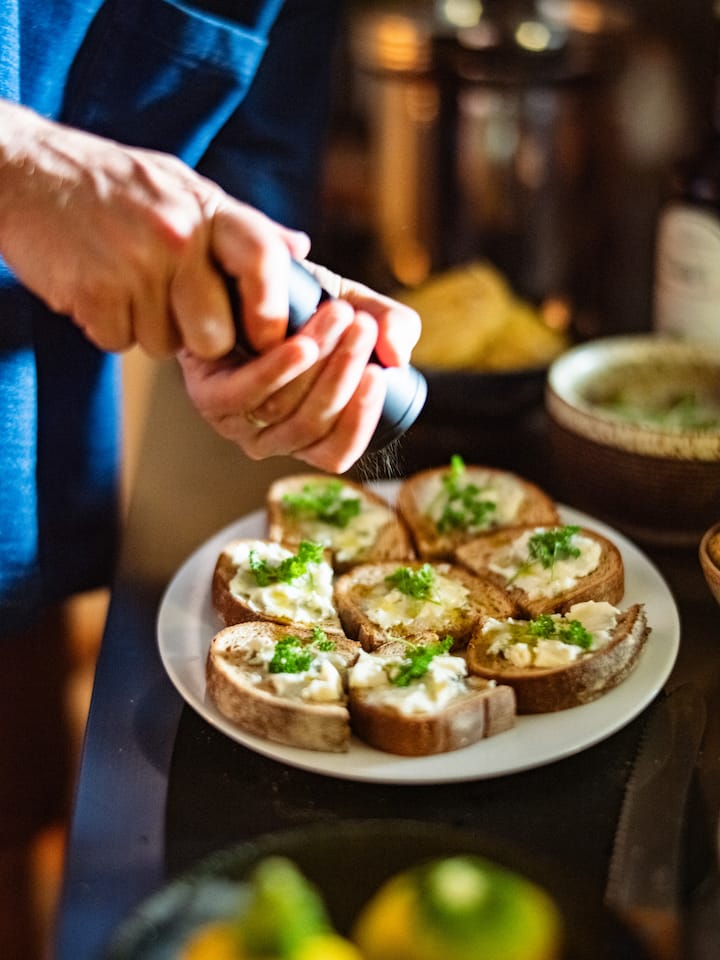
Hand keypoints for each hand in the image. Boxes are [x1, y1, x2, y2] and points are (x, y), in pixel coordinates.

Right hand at [0, 101, 309, 358]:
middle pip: (215, 335)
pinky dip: (109, 327)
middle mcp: (178, 236)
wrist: (25, 171)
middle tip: (177, 313)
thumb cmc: (114, 184)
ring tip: (126, 283)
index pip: (265, 262)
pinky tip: (98, 288)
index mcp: (208, 209)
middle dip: (200, 340)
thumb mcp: (185, 187)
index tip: (265, 335)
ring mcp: (134, 265)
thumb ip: (243, 225)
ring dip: (147, 328)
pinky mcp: (93, 292)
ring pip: (164, 345)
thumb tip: (298, 250)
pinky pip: (120, 342)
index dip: (272, 311)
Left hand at [178, 265, 420, 472]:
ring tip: (341, 314)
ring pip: (284, 408)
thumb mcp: (359, 310)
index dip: (361, 420)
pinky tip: (303, 345)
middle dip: (344, 373)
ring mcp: (238, 423)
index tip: (379, 373)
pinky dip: (279, 370)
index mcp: (309, 435)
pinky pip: (247, 396)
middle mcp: (272, 438)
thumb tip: (399, 358)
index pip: (337, 454)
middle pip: (313, 424)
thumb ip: (392, 326)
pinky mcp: (210, 398)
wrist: (245, 272)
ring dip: (319, 362)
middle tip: (362, 326)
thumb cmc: (307, 302)